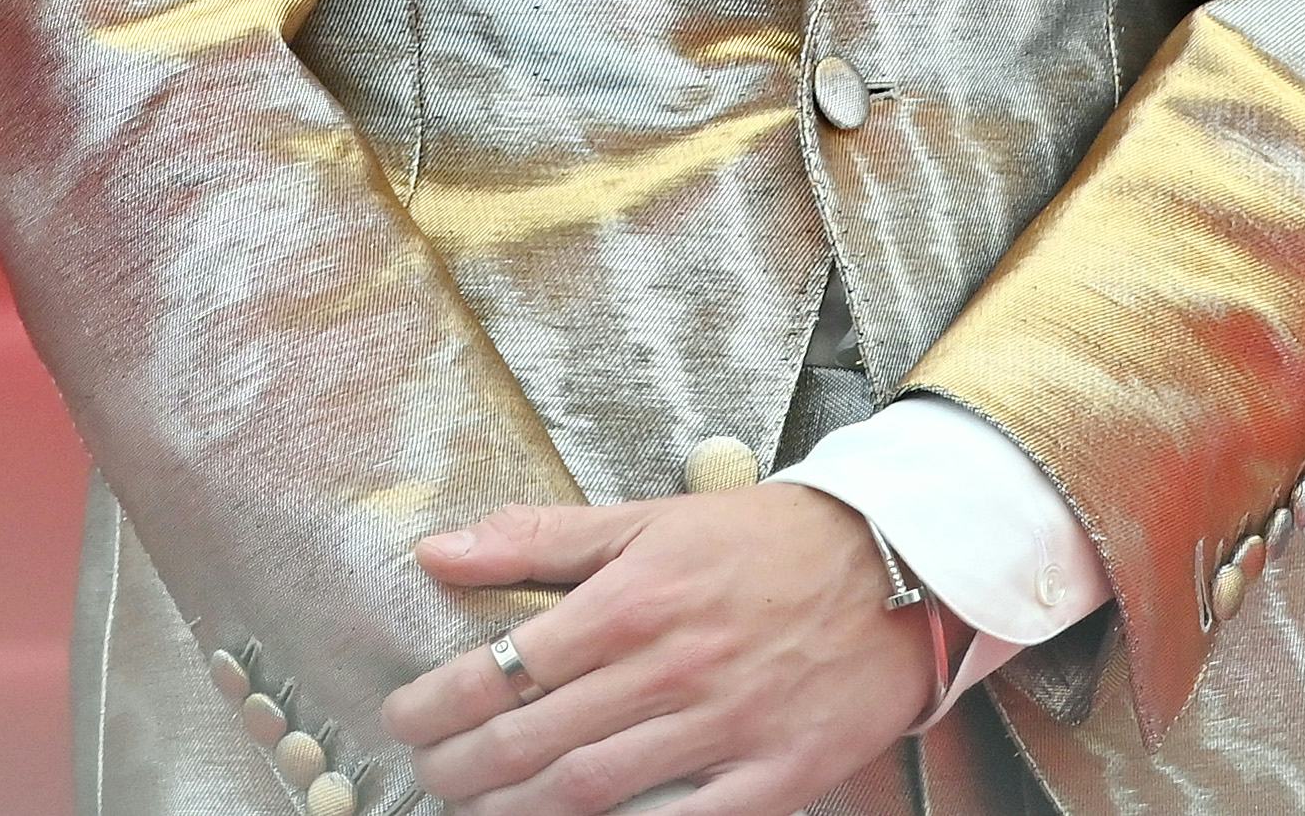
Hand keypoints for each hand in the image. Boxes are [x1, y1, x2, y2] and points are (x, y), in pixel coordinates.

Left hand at [388, 486, 934, 815]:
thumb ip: (539, 538)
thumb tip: (437, 552)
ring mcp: (724, 727)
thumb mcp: (648, 519)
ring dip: (518, 811)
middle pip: (536, 740)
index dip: (439, 702)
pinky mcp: (776, 776)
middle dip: (464, 767)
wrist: (900, 563)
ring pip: (592, 790)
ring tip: (477, 812)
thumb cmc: (766, 541)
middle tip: (429, 774)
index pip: (506, 665)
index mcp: (632, 599)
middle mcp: (670, 666)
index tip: (404, 717)